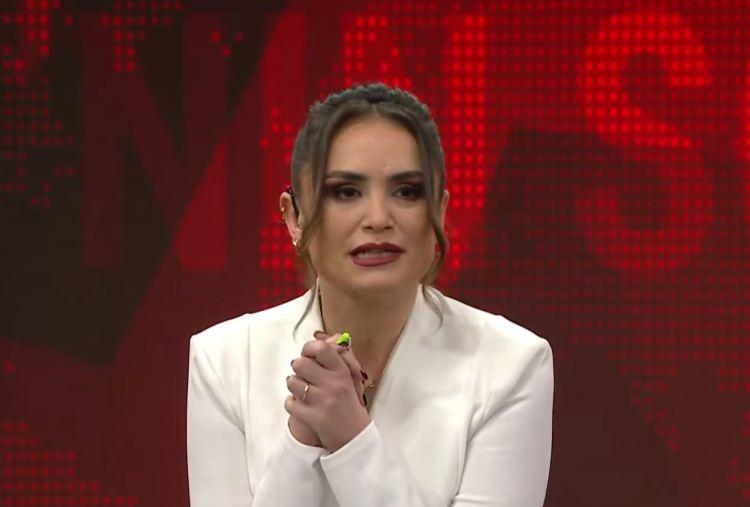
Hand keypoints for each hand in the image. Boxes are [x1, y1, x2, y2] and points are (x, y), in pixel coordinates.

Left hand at [285, 337, 370, 451]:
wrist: (354, 437)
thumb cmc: (350, 405)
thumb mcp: (350, 378)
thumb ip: (339, 357)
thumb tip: (326, 337)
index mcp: (342, 372)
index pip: (321, 348)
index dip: (309, 348)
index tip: (309, 354)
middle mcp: (333, 384)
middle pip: (300, 363)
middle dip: (299, 368)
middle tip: (305, 375)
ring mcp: (322, 401)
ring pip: (292, 382)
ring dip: (294, 385)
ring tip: (303, 391)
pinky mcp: (312, 417)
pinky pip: (289, 402)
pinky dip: (292, 403)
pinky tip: (301, 405)